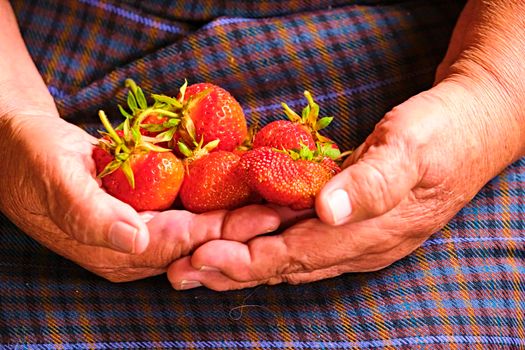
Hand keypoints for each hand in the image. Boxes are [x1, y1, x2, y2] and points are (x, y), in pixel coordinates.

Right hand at [0, 110, 280, 280]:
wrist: (20, 143)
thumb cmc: (31, 162)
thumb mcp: (56, 184)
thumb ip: (94, 215)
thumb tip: (138, 240)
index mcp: (120, 249)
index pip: (186, 244)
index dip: (229, 231)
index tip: (269, 216)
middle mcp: (139, 243)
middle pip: (204, 235)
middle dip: (248, 223)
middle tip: (292, 206)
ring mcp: (145, 223)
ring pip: (203, 218)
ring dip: (240, 205)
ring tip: (281, 192)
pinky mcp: (148, 203)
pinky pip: (190, 198)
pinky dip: (218, 188)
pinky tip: (246, 176)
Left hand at [166, 0, 524, 289]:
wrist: (472, 124)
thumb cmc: (443, 132)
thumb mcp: (414, 149)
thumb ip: (373, 183)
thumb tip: (328, 211)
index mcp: (371, 234)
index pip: (297, 256)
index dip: (247, 260)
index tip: (202, 258)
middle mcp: (358, 244)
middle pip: (284, 263)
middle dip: (231, 269)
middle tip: (180, 271)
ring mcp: (354, 233)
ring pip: (288, 253)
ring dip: (240, 258)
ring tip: (196, 260)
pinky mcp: (348, 216)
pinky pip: (299, 234)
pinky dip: (264, 236)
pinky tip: (238, 233)